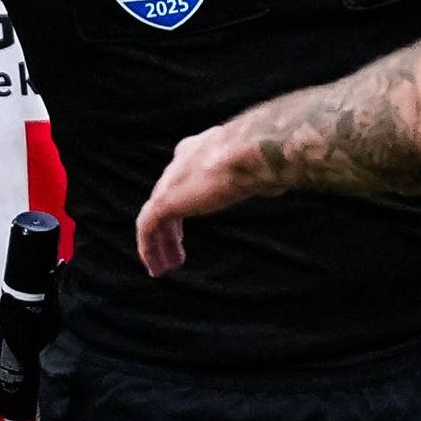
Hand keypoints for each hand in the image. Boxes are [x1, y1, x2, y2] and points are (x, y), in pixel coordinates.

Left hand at [133, 120, 265, 275]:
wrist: (251, 155)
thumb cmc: (263, 159)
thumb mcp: (258, 168)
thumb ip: (256, 178)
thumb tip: (273, 186)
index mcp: (200, 150)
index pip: (183, 180)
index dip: (183, 206)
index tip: (186, 229)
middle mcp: (180, 163)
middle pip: (167, 200)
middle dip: (169, 230)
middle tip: (176, 255)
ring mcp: (170, 182)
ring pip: (154, 217)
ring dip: (158, 244)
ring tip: (162, 269)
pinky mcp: (164, 200)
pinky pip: (147, 228)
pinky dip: (148, 248)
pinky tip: (155, 266)